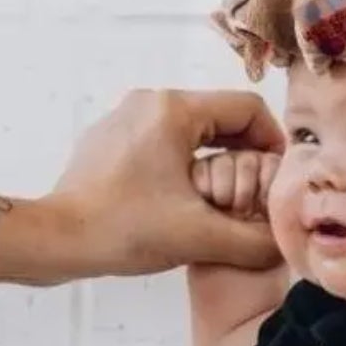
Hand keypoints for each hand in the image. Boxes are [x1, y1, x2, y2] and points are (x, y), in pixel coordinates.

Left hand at [42, 89, 284, 278]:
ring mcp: (125, 119)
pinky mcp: (110, 140)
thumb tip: (288, 241)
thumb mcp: (202, 238)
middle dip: (246, 155)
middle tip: (256, 196)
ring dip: (217, 162)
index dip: (274, 143)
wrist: (57, 239)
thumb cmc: (124, 229)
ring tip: (224, 203)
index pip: (248, 108)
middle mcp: (149, 103)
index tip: (278, 180)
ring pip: (192, 132)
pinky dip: (184, 167)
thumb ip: (256, 241)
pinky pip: (162, 143)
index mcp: (174, 111)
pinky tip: (184, 204)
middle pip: (220, 118)